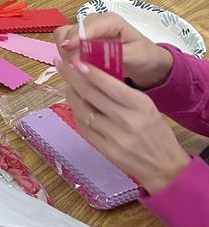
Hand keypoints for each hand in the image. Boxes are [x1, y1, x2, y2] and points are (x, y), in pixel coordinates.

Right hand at [55, 13, 173, 88]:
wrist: (148, 63)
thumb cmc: (145, 56)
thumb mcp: (137, 55)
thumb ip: (115, 53)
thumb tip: (92, 56)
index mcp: (110, 21)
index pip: (88, 26)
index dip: (76, 36)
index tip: (67, 48)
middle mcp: (95, 22)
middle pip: (71, 30)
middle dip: (70, 48)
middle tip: (74, 67)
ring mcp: (86, 31)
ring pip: (63, 36)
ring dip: (64, 51)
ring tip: (74, 68)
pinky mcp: (80, 41)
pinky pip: (64, 44)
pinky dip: (64, 54)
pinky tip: (73, 66)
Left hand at [58, 54, 188, 193]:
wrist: (164, 166)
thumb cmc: (155, 131)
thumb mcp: (146, 106)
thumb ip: (122, 92)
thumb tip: (92, 74)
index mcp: (141, 106)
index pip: (110, 85)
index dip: (90, 73)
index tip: (75, 61)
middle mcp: (127, 121)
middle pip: (91, 95)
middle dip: (72, 77)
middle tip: (61, 65)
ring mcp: (115, 138)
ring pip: (83, 111)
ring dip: (71, 95)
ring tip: (67, 84)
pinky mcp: (106, 151)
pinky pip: (84, 127)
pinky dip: (77, 113)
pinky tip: (75, 104)